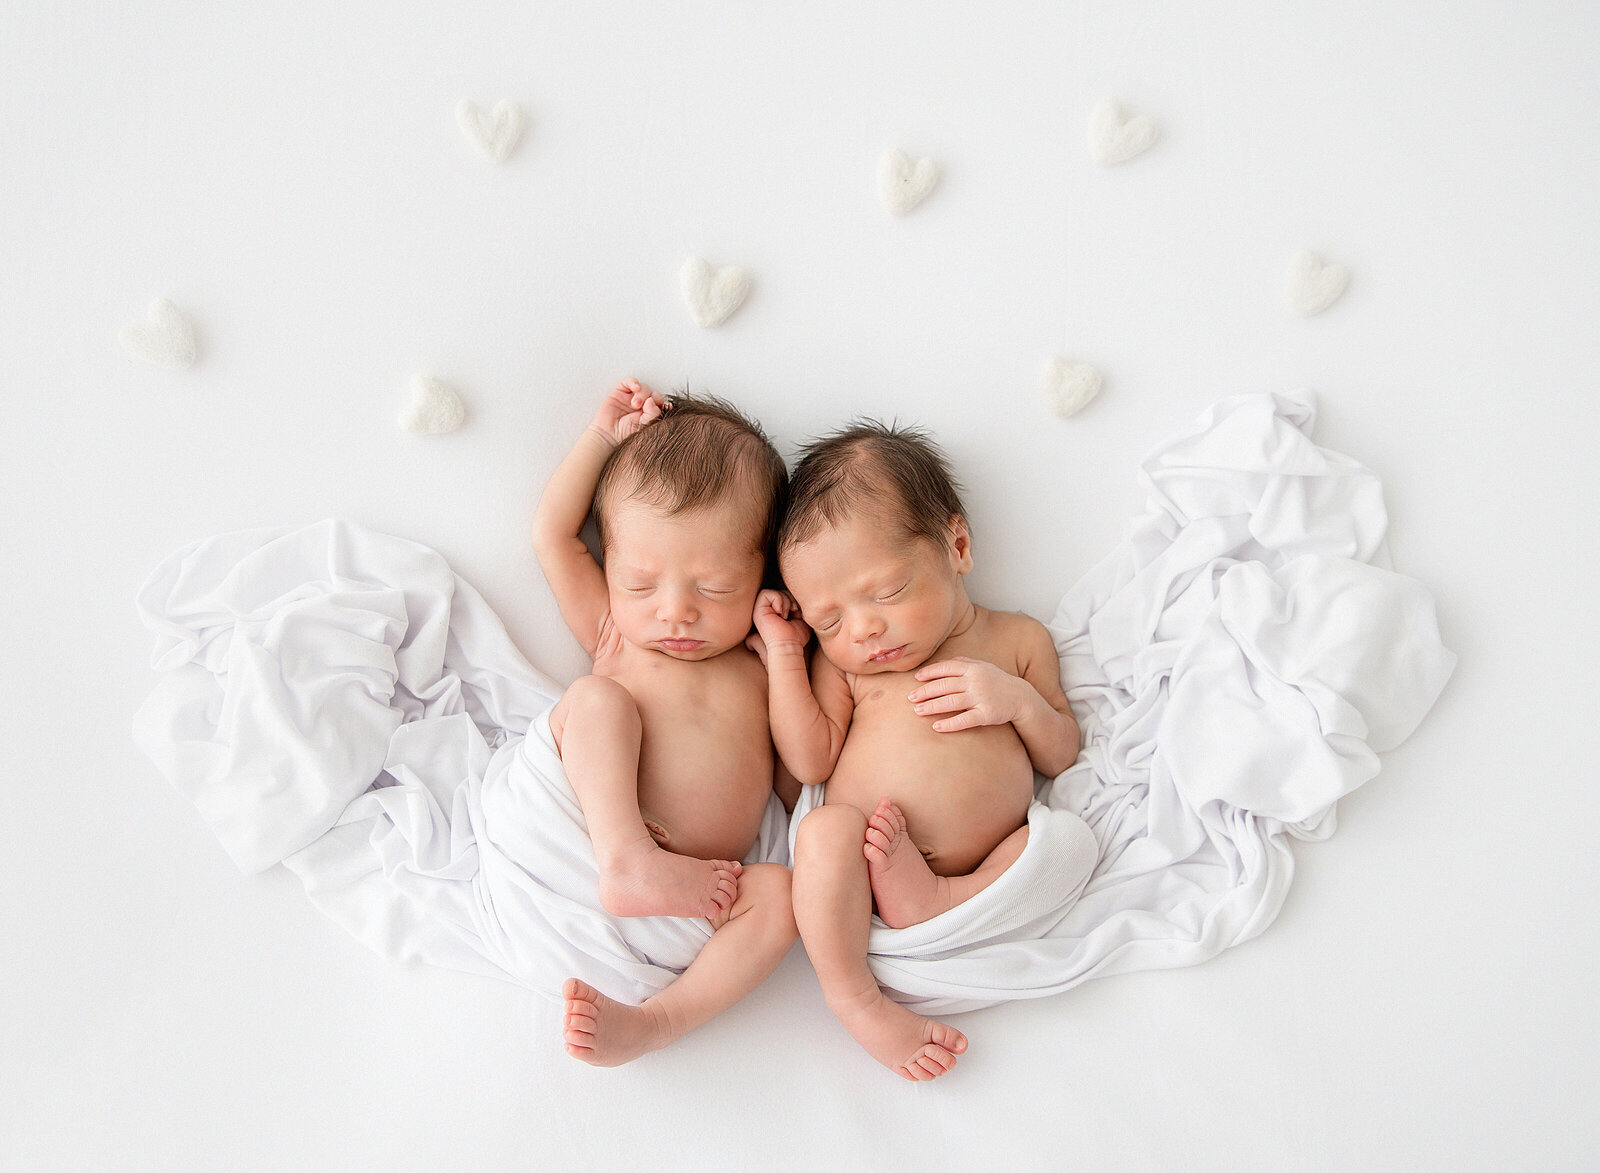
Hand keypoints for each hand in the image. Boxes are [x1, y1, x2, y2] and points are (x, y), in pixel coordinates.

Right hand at [588, 378, 666, 447]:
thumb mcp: (645, 425)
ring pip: (644, 387)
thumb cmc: (626, 432)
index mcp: (650, 412)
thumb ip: (652, 413)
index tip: (666, 406)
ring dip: (642, 393)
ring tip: (635, 404)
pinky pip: (630, 381)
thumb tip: (652, 400)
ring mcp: (631, 396)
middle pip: (654, 393)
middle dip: (652, 398)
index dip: (663, 403)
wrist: (608, 434)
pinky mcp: (621, 391)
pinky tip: (635, 388)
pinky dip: (634, 382)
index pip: (660, 403)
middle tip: (644, 407)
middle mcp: (642, 404)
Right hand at [752, 589, 810, 656]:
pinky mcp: (758, 611)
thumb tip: (795, 596)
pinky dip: (778, 600)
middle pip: (779, 592)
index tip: (796, 611)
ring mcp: (761, 611)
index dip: (791, 599)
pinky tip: (781, 613)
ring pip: (773, 591)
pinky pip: (765, 593)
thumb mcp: (800, 617)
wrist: (789, 646)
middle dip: (790, 598)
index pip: (783, 595)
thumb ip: (796, 606)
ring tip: (787, 615)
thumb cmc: (796, 636)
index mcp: (775, 613)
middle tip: (793, 611)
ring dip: (785, 600)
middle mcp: (766, 611)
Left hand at [907, 657, 1025, 732]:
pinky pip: (965, 720)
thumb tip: (942, 663)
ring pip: (951, 702)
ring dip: (932, 706)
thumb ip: (964, 663)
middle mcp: (976, 681)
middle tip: (910, 698)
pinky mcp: (986, 715)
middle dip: (925, 691)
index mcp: (973, 668)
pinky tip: (936, 727)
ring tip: (917, 711)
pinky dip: (949, 724)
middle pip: (945, 686)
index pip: (947, 668)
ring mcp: (981, 698)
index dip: (930, 672)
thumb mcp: (983, 667)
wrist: (1021, 697)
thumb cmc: (997, 681)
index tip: (916, 678)